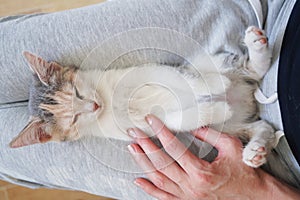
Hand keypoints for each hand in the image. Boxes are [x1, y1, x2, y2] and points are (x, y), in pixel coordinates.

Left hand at [127, 115, 299, 199]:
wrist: (252, 195)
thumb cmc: (243, 171)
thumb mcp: (230, 147)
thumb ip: (209, 135)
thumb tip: (191, 127)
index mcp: (201, 171)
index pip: (174, 148)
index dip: (161, 132)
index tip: (151, 120)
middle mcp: (191, 185)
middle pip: (161, 163)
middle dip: (146, 146)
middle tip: (135, 132)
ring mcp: (187, 196)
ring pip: (159, 179)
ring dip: (143, 163)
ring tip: (133, 148)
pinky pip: (163, 197)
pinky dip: (149, 189)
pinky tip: (138, 180)